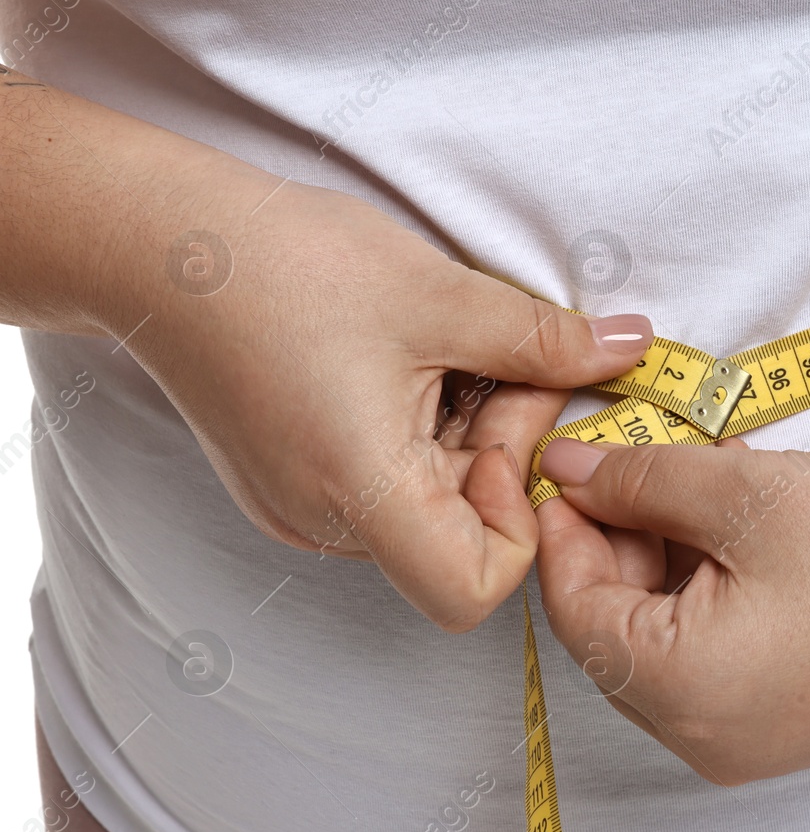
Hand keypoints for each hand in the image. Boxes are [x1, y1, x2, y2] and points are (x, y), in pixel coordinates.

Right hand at [108, 163, 652, 630]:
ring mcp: (302, 507)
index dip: (519, 524)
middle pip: (459, 536)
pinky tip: (413, 363)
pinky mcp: (292, 481)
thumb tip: (631, 349)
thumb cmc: (283, 265)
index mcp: (358, 491)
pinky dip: (424, 434)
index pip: (473, 590)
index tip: (515, 432)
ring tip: (451, 350)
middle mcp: (323, 522)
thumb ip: (545, 339)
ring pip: (428, 506)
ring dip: (468, 435)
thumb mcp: (441, 295)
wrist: (158, 241)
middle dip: (505, 448)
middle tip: (507, 359)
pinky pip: (387, 484)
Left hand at [533, 437, 809, 783]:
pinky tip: (744, 526)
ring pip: (665, 640)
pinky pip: (714, 659)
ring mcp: (750, 744)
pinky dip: (711, 592)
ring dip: (668, 558)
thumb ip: (640, 477)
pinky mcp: (789, 727)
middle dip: (620, 539)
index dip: (562, 526)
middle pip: (617, 629)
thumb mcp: (746, 492)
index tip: (571, 462)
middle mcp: (706, 741)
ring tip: (708, 481)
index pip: (573, 608)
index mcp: (683, 694)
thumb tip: (567, 468)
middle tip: (645, 462)